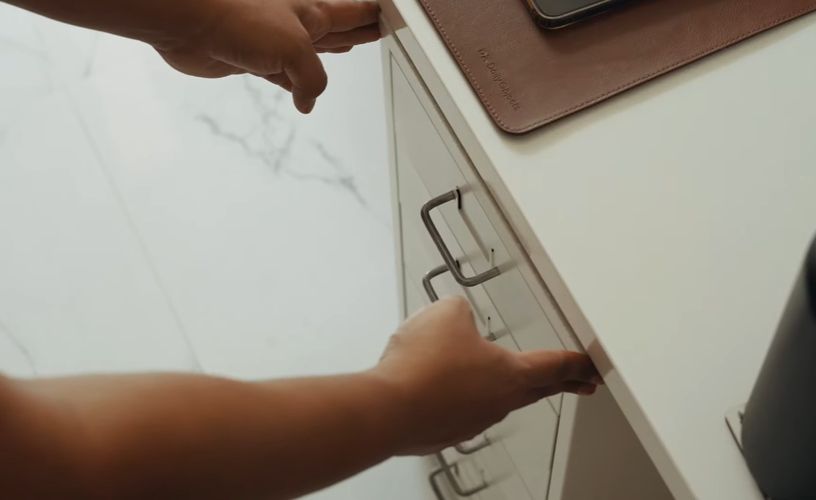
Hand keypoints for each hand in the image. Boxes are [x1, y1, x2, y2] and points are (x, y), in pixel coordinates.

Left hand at [155, 0, 380, 112]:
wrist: (188, 22)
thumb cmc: (237, 18)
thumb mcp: (293, 50)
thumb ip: (312, 79)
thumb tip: (308, 101)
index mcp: (314, 14)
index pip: (354, 14)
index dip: (374, 18)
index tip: (392, 18)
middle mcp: (297, 25)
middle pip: (336, 28)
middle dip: (357, 29)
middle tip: (376, 28)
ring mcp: (275, 43)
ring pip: (311, 50)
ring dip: (328, 50)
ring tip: (346, 47)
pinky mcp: (252, 61)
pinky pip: (283, 74)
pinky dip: (296, 83)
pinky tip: (301, 89)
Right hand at [373, 296, 601, 455]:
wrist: (388, 408)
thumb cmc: (423, 367)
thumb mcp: (447, 314)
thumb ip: (461, 311)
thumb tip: (456, 318)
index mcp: (510, 374)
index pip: (556, 366)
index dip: (577, 363)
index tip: (592, 368)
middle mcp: (497, 402)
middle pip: (534, 390)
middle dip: (555, 384)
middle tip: (572, 382)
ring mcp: (470, 421)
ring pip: (491, 399)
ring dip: (494, 386)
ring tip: (480, 370)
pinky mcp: (444, 430)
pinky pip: (458, 410)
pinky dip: (457, 397)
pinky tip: (439, 386)